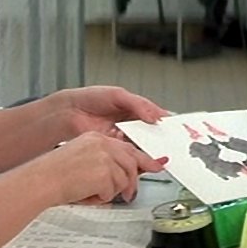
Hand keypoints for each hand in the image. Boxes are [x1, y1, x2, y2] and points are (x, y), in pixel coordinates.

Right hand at [14, 132, 166, 205]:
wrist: (42, 181)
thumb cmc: (56, 175)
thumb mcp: (84, 161)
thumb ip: (107, 163)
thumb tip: (128, 176)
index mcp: (96, 138)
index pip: (127, 148)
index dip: (144, 159)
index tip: (158, 164)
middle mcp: (102, 144)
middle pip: (131, 164)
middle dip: (131, 183)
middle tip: (128, 195)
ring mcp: (104, 157)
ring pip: (123, 180)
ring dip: (109, 192)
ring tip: (90, 191)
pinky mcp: (104, 172)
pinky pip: (111, 192)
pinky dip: (99, 198)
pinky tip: (85, 194)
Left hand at [44, 86, 168, 139]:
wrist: (69, 112)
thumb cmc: (90, 98)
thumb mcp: (118, 95)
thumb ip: (138, 104)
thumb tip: (154, 115)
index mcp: (136, 109)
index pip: (156, 117)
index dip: (166, 123)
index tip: (176, 128)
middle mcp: (131, 125)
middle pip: (151, 134)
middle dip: (158, 138)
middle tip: (166, 141)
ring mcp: (123, 137)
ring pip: (141, 145)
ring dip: (146, 146)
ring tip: (151, 145)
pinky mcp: (115, 148)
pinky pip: (128, 153)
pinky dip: (131, 151)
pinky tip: (131, 146)